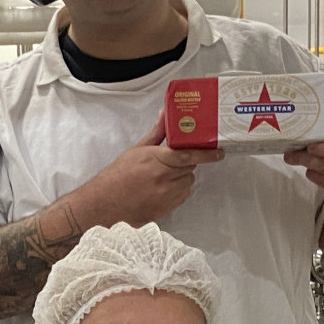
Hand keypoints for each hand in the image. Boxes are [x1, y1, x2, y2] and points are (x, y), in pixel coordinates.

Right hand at [66, 113, 223, 228]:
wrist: (104, 205)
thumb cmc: (117, 177)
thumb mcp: (136, 150)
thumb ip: (156, 133)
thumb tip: (165, 114)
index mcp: (157, 160)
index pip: (189, 155)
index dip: (207, 154)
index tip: (219, 152)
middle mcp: (164, 179)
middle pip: (190, 167)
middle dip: (186, 162)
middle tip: (172, 161)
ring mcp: (167, 196)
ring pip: (187, 182)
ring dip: (181, 177)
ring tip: (162, 177)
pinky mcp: (167, 209)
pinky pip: (182, 195)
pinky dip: (177, 190)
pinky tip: (160, 189)